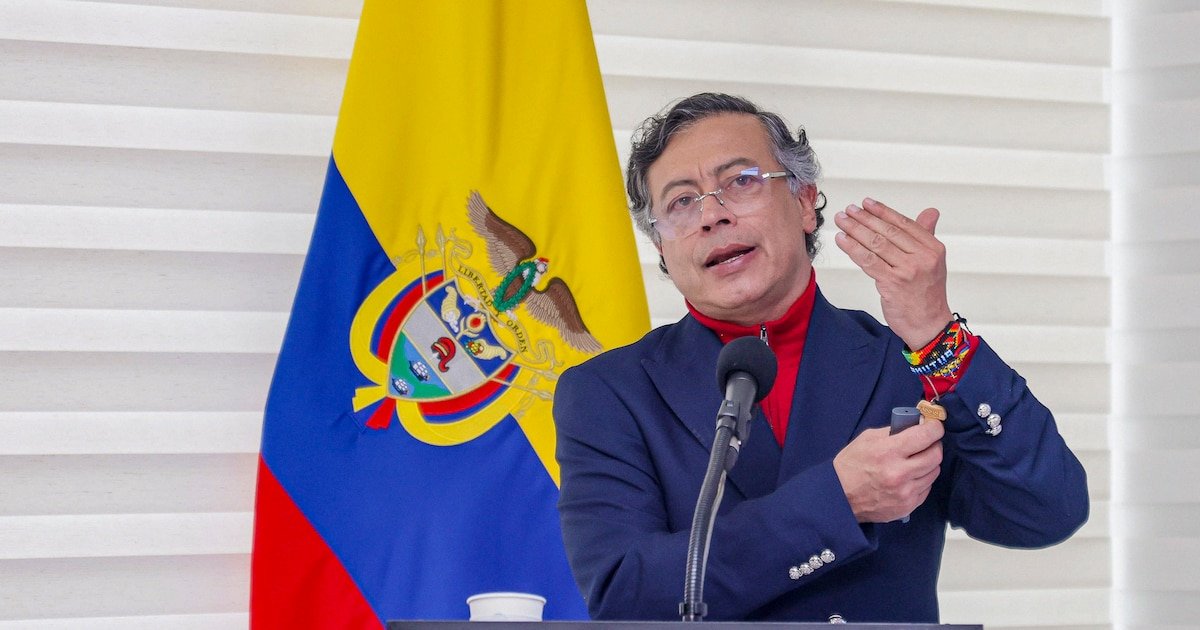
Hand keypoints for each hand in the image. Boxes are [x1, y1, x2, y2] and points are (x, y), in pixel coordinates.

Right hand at [833, 421, 943, 522]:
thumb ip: (893, 431)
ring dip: (929, 463)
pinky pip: (926, 488)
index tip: (934, 426)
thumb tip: (917, 426)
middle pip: (936, 455)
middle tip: (928, 442)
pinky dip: (922, 479)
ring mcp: (905, 492)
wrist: (839, 498)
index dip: (935, 428)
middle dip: (935, 444)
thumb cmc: (851, 465)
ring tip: (916, 460)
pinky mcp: (907, 506)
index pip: (926, 436)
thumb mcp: (867, 439)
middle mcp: (900, 473)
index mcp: (888, 452)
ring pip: (934, 472)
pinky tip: (910, 476)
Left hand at [834, 198, 952, 348]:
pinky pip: (868, 261)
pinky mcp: (892, 283)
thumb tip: (930, 212)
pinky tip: (842, 240)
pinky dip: (852, 248)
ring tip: (842, 220)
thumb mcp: (933, 262)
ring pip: (876, 244)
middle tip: (849, 209)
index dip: (883, 212)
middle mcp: (922, 257)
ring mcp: (907, 270)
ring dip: (855, 229)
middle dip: (865, 218)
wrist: (929, 325)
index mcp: (933, 248)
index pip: (904, 224)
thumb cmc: (927, 294)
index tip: (867, 203)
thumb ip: (927, 236)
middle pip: (888, 231)